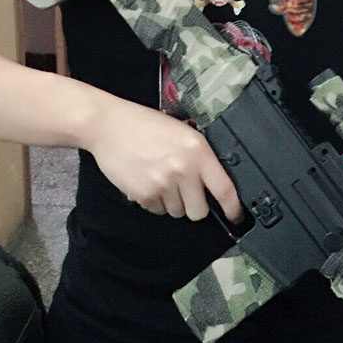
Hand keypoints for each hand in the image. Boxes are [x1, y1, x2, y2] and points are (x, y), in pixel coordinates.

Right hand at [87, 98, 242, 221]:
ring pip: (177, 212)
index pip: (224, 189)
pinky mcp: (144, 194)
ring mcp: (163, 184)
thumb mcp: (183, 133)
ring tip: (159, 178)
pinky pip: (157, 210)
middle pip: (199, 211)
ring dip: (171, 202)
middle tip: (184, 191)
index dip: (232, 208)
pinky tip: (146, 180)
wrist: (108, 125)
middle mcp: (184, 169)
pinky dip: (153, 201)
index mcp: (198, 151)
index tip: (234, 216)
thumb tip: (214, 185)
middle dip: (193, 206)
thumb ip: (200, 157)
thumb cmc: (145, 126)